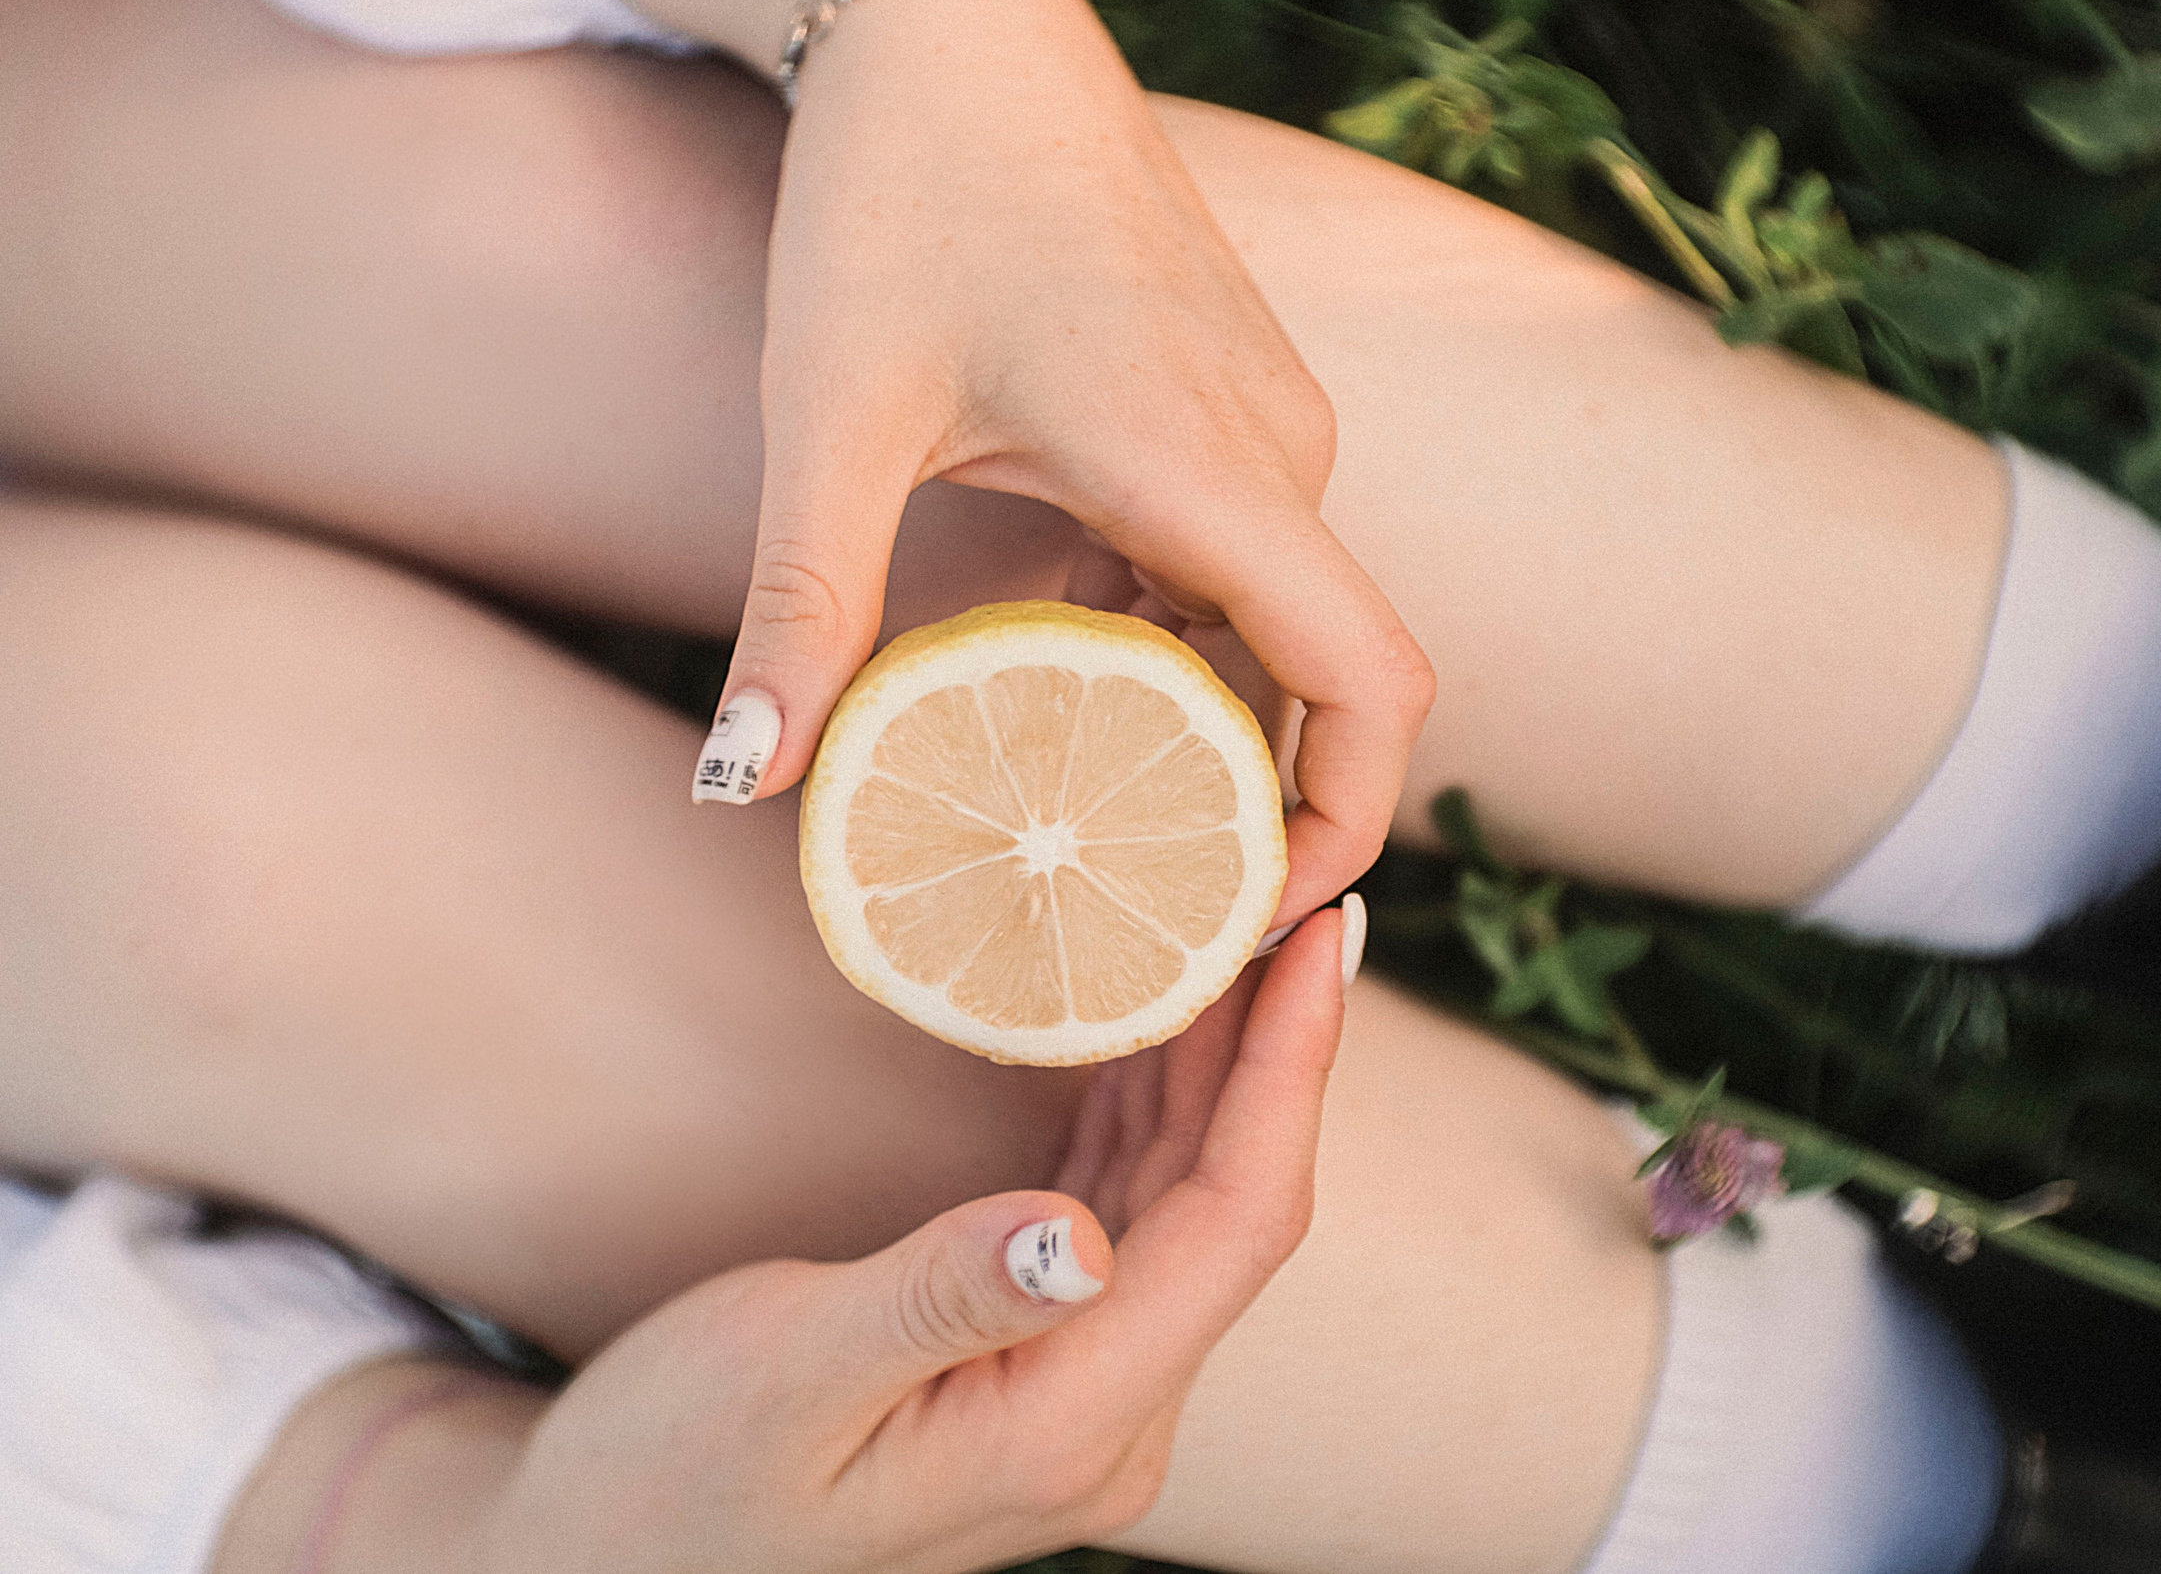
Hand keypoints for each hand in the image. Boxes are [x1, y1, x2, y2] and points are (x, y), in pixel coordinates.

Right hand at [463, 906, 1354, 1573]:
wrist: (610, 1558)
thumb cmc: (671, 1478)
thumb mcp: (784, 1377)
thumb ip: (937, 1301)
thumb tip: (1079, 1234)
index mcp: (1066, 1427)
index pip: (1233, 1227)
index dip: (1288, 1073)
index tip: (1316, 936)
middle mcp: (1106, 1418)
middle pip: (1233, 1206)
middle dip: (1273, 1047)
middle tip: (1293, 888)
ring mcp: (1080, 1390)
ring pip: (1186, 1201)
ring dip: (1216, 1066)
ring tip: (1240, 923)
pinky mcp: (1041, 1356)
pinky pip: (1127, 1212)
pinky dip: (1145, 1106)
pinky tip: (1150, 1017)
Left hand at [600, 0, 1433, 920]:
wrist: (948, 20)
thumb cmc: (899, 196)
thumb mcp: (837, 420)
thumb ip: (802, 611)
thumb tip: (736, 780)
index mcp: (1211, 465)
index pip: (1374, 684)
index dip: (1345, 830)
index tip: (1252, 926)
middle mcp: (1277, 446)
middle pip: (1322, 680)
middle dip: (1249, 812)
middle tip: (1134, 914)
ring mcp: (1269, 415)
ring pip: (1277, 620)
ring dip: (1200, 722)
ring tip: (1086, 820)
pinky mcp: (1236, 394)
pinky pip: (1242, 556)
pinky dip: (1178, 637)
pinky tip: (1068, 675)